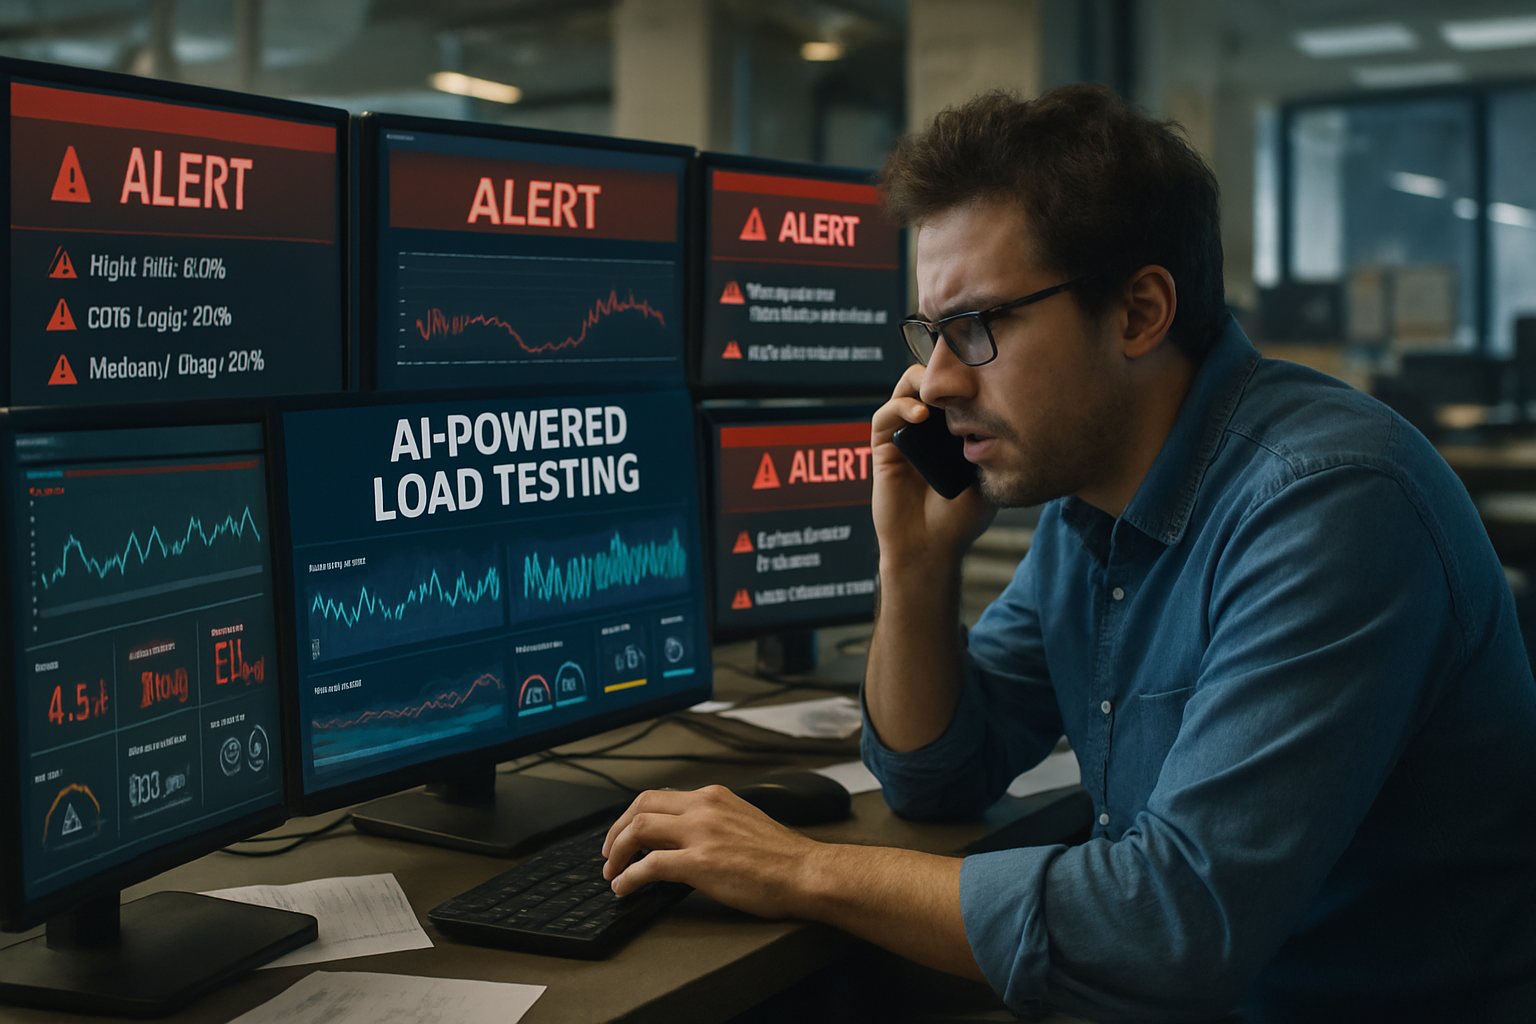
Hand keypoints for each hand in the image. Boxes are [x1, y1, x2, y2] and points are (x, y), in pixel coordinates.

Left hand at [601, 786, 817, 918]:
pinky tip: (625, 887)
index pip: (659, 796)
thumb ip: (713, 822)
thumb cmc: (783, 857)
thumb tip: (687, 838)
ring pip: (639, 829)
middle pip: (641, 806)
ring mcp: (701, 833)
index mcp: (714, 797)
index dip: (633, 816)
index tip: (625, 833)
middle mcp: (704, 808)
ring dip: (617, 852)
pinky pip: (650, 865)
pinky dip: (630, 876)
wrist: (806, 873)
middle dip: (616, 830)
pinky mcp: (700, 862)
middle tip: (609, 853)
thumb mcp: (743, 821)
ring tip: (612, 872)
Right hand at [872, 364, 995, 568]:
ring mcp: (905, 435)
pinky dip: (901, 407)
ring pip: (906, 388)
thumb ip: (989, 442)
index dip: (966, 374)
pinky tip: (919, 416)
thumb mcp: (988, 475)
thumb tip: (1000, 403)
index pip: (956, 388)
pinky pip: (884, 416)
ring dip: (922, 382)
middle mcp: (928, 429)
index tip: (983, 369)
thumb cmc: (961, 518)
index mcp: (953, 431)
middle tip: (960, 372)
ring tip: (938, 392)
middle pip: (932, 381)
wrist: (931, 547)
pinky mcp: (883, 447)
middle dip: (944, 370)